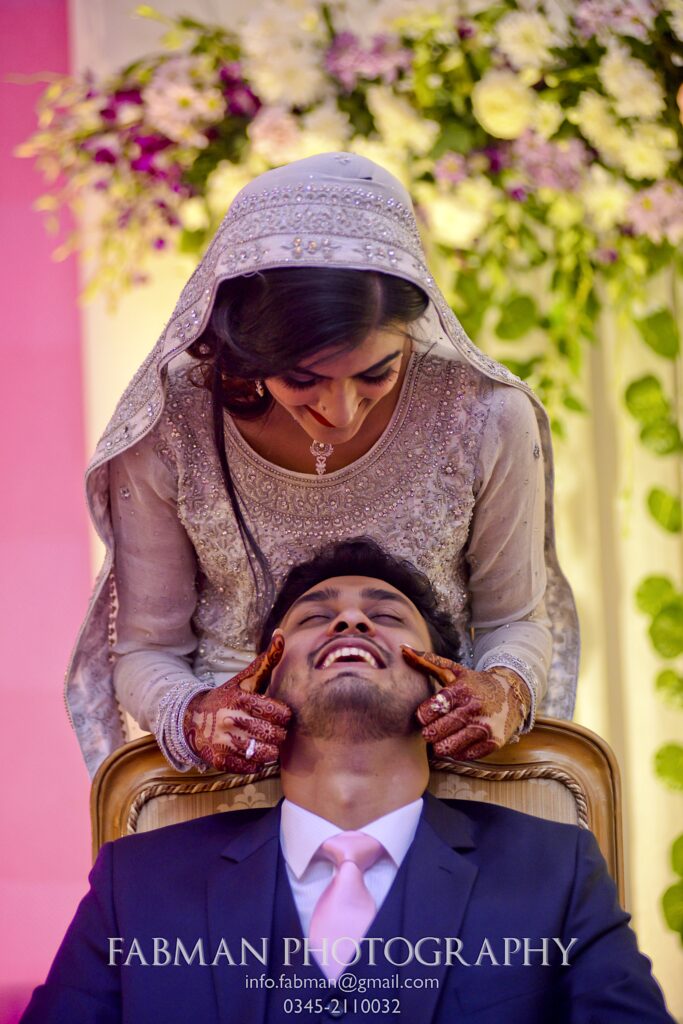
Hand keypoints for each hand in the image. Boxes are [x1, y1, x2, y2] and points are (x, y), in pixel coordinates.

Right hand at [183, 632, 291, 771]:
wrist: (191, 718)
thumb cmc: (228, 697)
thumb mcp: (245, 678)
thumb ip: (267, 660)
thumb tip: (282, 633)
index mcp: (241, 698)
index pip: (280, 713)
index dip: (284, 716)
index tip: (278, 715)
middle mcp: (231, 719)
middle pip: (275, 735)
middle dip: (279, 735)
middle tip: (274, 731)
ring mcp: (224, 741)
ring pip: (265, 754)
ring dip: (270, 750)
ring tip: (264, 743)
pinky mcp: (219, 760)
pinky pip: (251, 767)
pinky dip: (256, 763)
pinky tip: (251, 753)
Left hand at [401, 646, 529, 759]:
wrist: (512, 692)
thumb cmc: (475, 683)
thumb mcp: (453, 670)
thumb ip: (427, 661)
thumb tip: (403, 649)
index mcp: (461, 690)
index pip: (429, 711)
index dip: (422, 716)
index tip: (425, 715)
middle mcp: (473, 708)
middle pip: (435, 732)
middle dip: (429, 733)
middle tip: (431, 729)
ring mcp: (484, 727)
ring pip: (448, 747)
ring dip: (441, 744)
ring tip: (443, 737)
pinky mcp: (493, 742)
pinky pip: (464, 756)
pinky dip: (458, 751)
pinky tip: (458, 742)